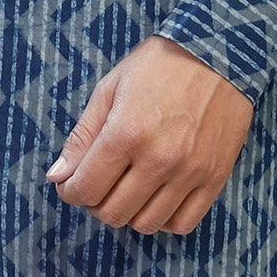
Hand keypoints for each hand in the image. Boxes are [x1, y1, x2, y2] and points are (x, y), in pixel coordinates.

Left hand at [45, 34, 253, 234]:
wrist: (219, 52)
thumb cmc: (159, 64)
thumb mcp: (111, 88)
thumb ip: (82, 136)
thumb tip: (57, 176)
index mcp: (126, 133)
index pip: (86, 189)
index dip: (71, 191)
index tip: (71, 183)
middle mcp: (158, 159)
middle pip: (113, 213)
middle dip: (95, 203)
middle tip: (99, 183)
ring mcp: (189, 173)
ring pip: (146, 224)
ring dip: (128, 213)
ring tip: (127, 189)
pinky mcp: (214, 178)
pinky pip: (183, 223)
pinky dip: (164, 219)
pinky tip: (157, 197)